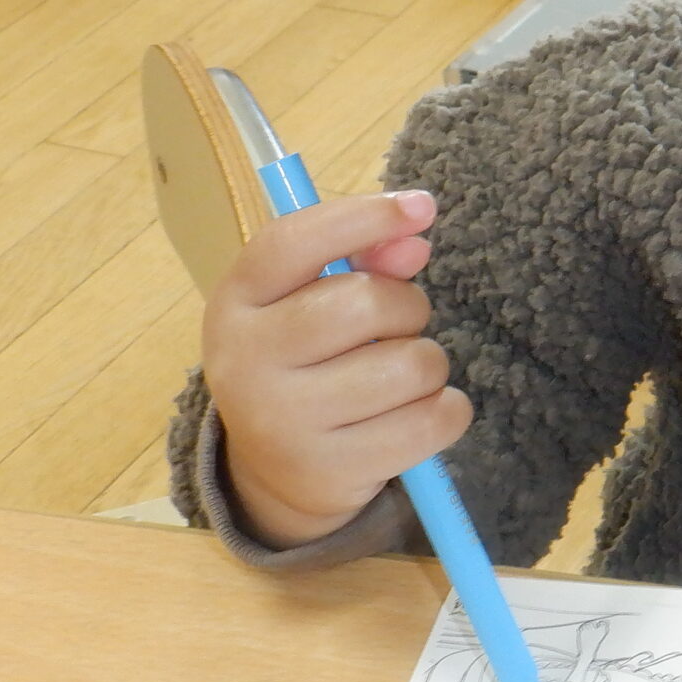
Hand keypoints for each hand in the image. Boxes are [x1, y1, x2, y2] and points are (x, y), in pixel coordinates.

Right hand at [202, 189, 470, 549]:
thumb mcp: (311, 304)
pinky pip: (432, 421)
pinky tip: (419, 413)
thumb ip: (363, 263)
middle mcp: (245, 361)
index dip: (362, 217)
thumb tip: (414, 239)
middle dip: (408, 307)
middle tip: (399, 326)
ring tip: (401, 377)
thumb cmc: (306, 365)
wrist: (274, 475)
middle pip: (366, 303)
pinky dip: (447, 410)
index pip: (293, 242)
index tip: (421, 206)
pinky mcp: (331, 471)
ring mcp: (284, 422)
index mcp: (234, 302)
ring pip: (410, 365)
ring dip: (428, 364)